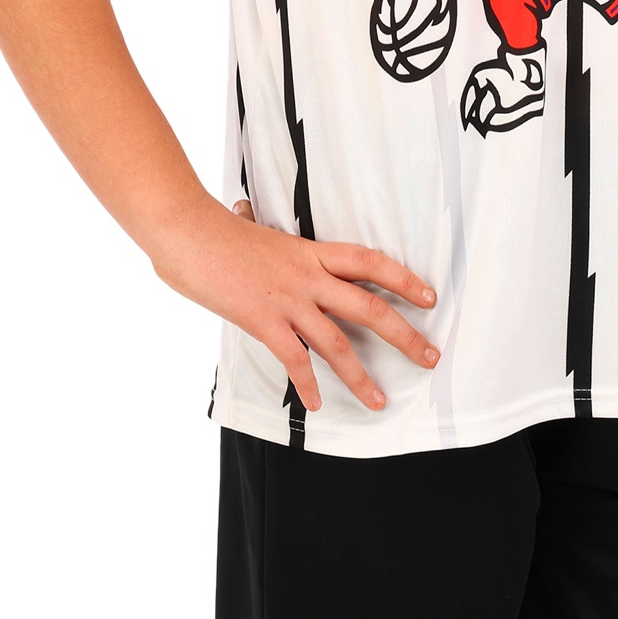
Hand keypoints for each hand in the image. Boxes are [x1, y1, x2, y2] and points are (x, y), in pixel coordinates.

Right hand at [149, 193, 440, 412]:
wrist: (188, 230)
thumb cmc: (215, 229)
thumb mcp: (253, 229)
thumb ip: (262, 236)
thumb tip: (244, 214)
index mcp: (310, 251)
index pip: (369, 261)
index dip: (404, 278)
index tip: (429, 296)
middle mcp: (308, 275)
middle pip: (369, 306)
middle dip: (404, 334)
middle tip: (429, 356)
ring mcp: (288, 300)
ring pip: (338, 342)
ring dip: (361, 376)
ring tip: (379, 400)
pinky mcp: (263, 321)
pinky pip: (294, 359)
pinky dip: (307, 385)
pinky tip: (315, 404)